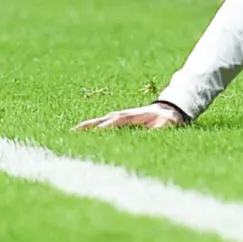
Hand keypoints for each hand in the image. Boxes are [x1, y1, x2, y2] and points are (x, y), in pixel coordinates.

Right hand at [73, 101, 188, 131]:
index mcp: (136, 115)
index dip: (110, 124)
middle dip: (92, 124)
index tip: (99, 129)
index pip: (120, 120)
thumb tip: (162, 126)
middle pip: (105, 119)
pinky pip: (104, 123)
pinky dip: (92, 126)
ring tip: (73, 131)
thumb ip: (165, 124)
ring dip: (89, 125)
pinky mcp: (119, 119)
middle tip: (75, 130)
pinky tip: (81, 132)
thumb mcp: (169, 122)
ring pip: (102, 120)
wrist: (168, 109)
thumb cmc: (168, 118)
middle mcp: (125, 114)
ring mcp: (121, 116)